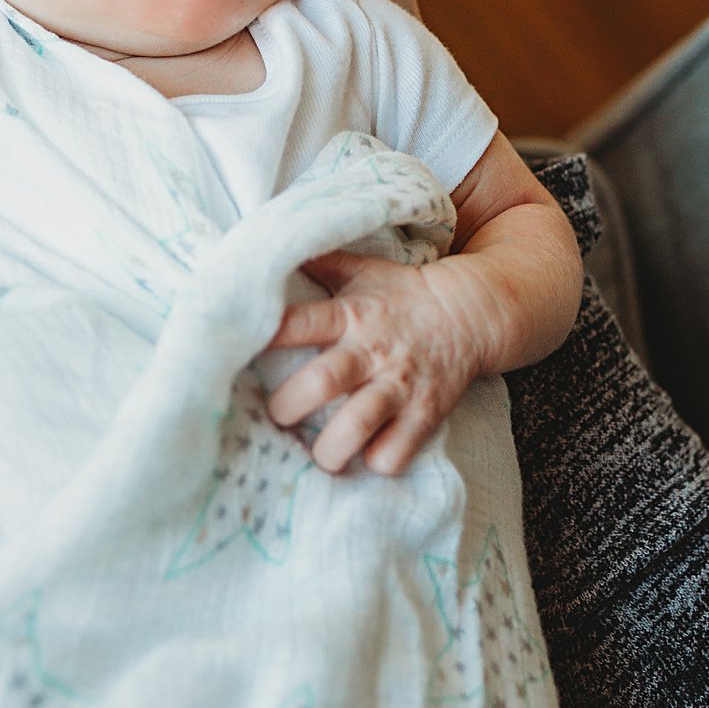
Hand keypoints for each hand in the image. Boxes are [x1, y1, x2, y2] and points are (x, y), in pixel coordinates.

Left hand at [266, 249, 495, 474]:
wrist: (470, 313)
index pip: (301, 323)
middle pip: (323, 382)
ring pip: (358, 426)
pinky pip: (396, 452)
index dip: (269, 336)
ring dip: (329, 449)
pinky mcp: (424, 414)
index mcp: (352, 314)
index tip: (238, 348)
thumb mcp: (363, 270)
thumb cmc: (403, 293)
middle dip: (289, 405)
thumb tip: (270, 244)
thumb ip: (319, 262)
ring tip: (317, 454)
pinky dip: (376, 463)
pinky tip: (363, 459)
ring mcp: (399, 386)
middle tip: (277, 415)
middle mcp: (372, 351)